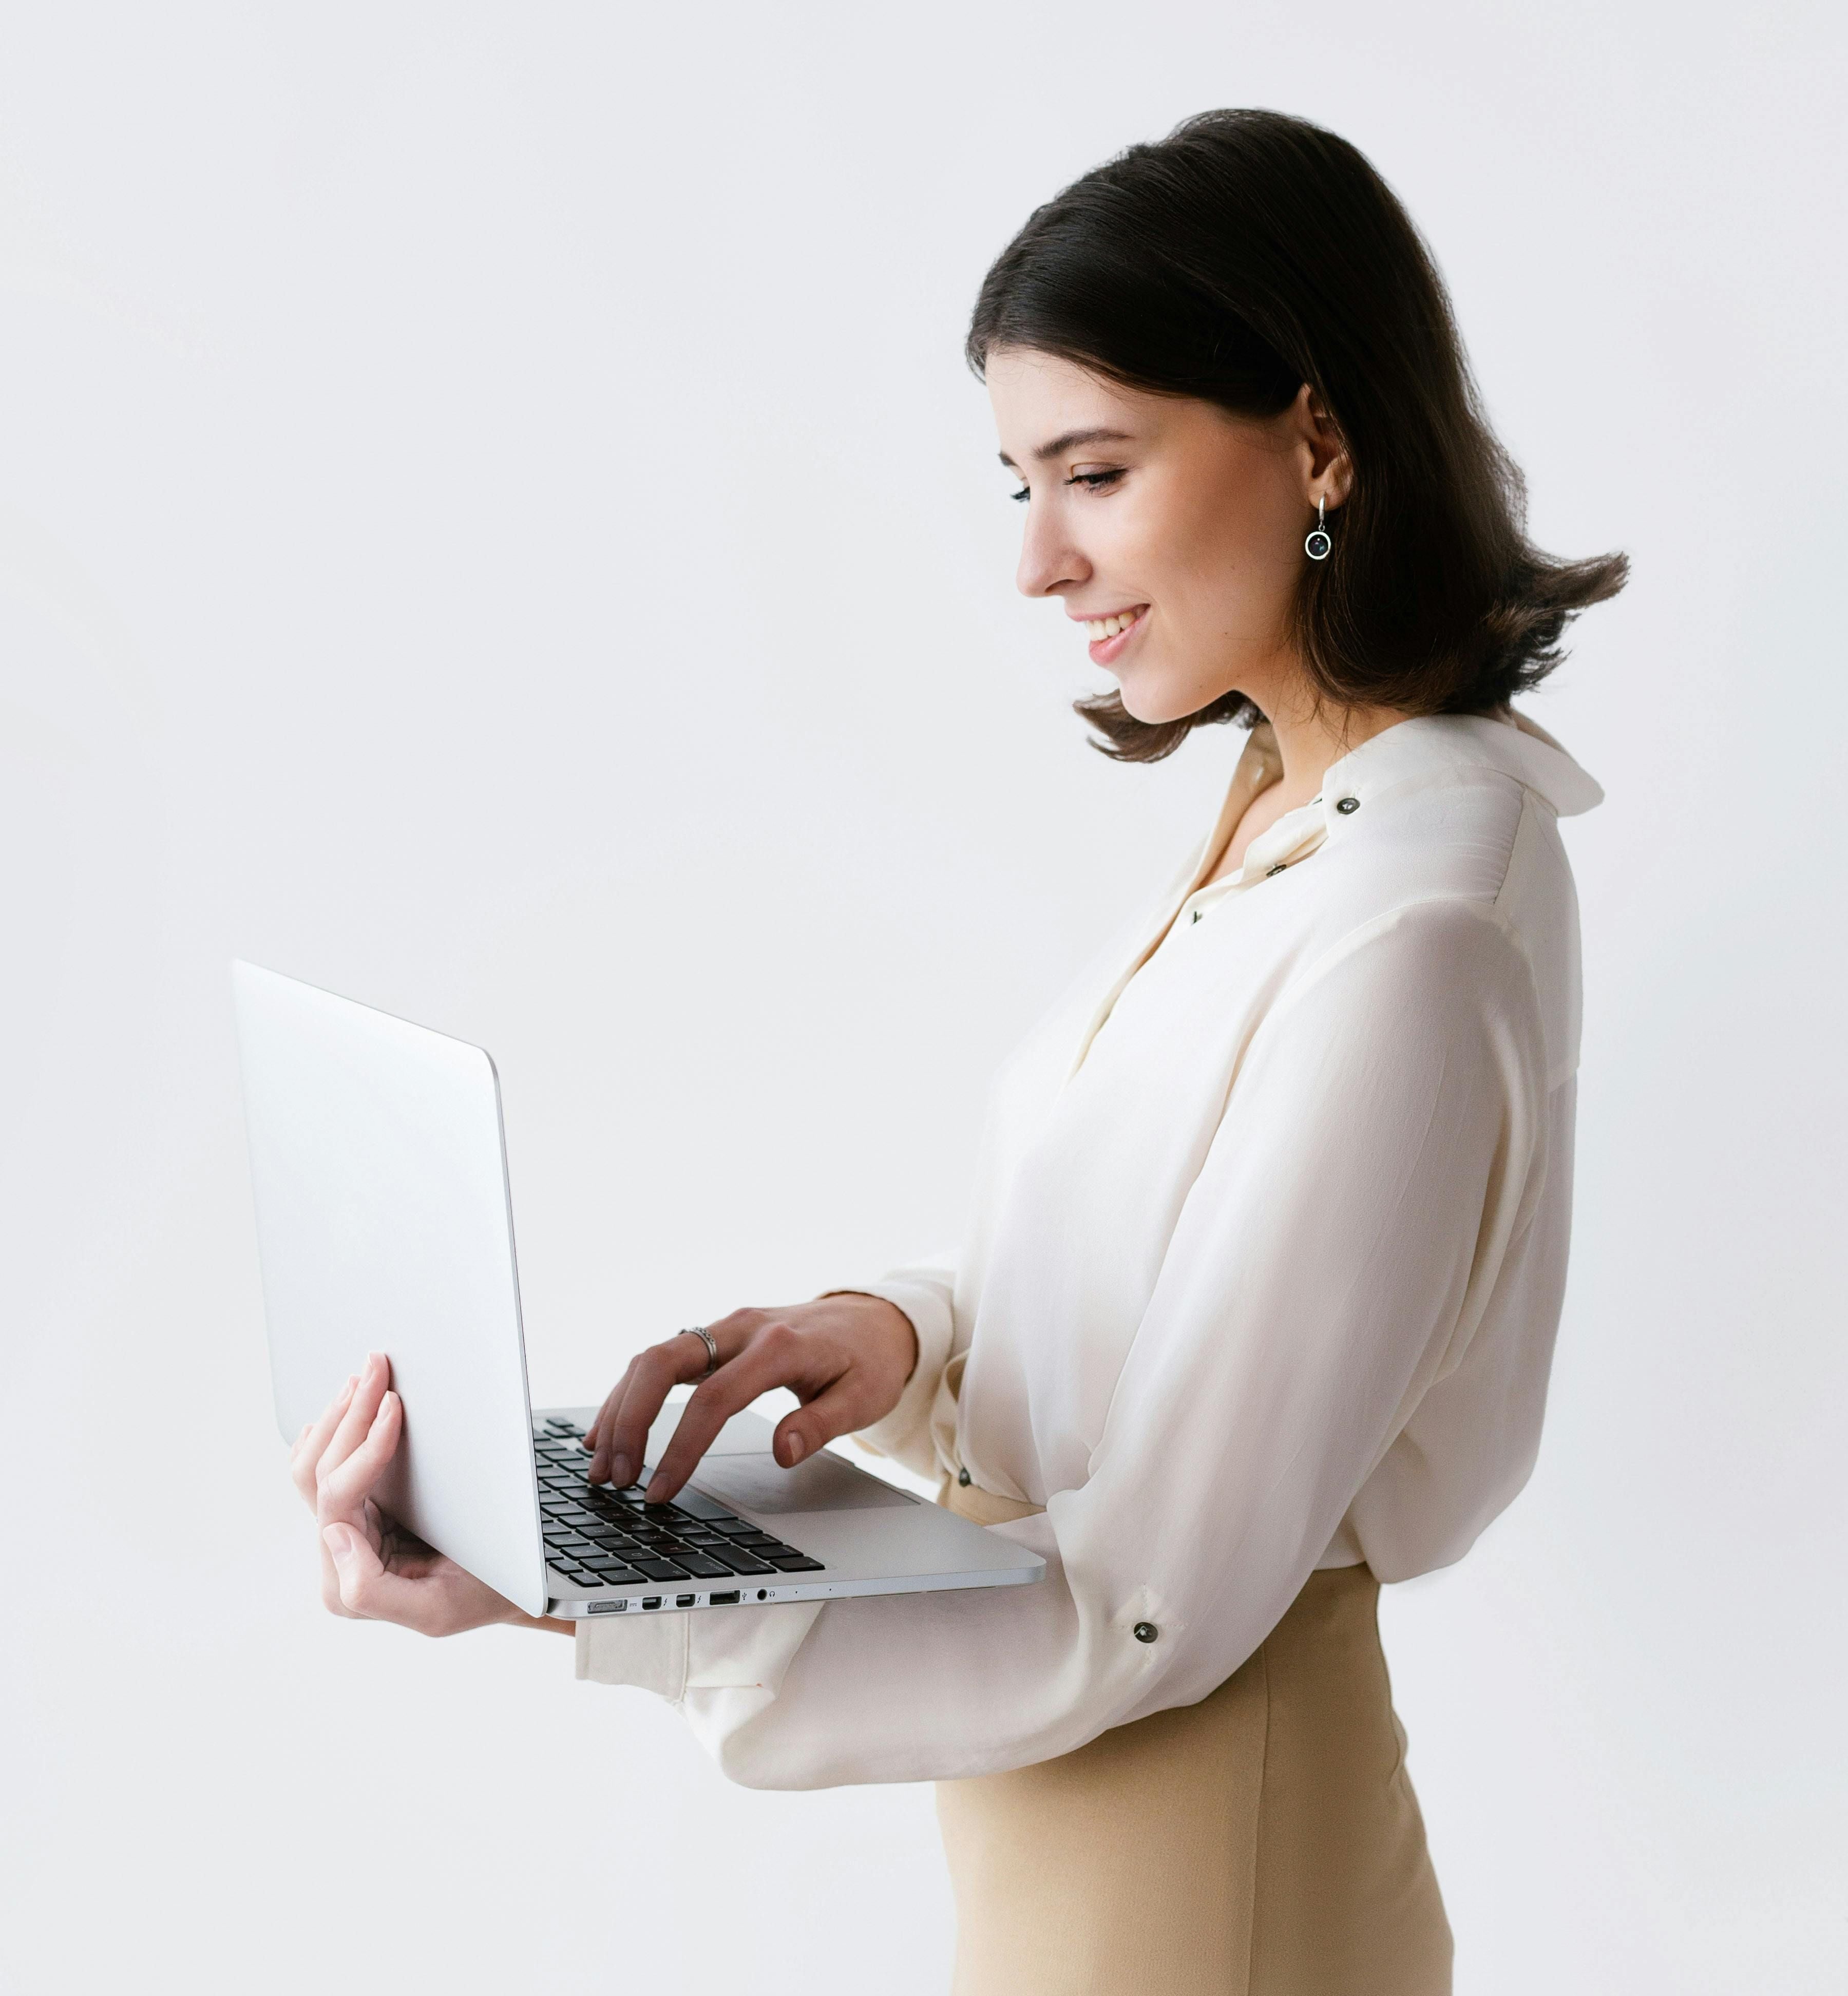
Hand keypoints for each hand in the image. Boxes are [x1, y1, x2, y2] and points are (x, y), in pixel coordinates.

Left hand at [289, 1352, 566, 1636]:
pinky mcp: (360, 1509)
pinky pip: (327, 1465)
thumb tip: (334, 1534)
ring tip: (366, 1376)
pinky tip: (349, 1403)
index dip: (363, 1447)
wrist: (507, 1591)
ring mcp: (344, 1530)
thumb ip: (370, 1588)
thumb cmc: (482, 1596)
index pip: (338, 1499)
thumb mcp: (435, 1612)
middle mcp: (337, 1555)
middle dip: (348, 1415)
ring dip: (338, 1415)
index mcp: (348, 1582)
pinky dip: (336, 1429)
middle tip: (377, 1367)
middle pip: (318, 1472)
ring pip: (314, 1463)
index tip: (394, 1405)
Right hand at [585, 1295, 918, 1502]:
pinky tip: (610, 1427)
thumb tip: (782, 1453)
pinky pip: (661, 1360)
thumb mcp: (864, 1399)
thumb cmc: (869, 1361)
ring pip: (653, 1357)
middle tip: (614, 1477)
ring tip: (601, 1464)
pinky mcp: (715, 1337)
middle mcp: (742, 1328)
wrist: (875, 1319)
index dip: (681, 1447)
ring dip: (621, 1408)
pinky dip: (631, 1392)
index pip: (715, 1397)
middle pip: (664, 1362)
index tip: (659, 1492)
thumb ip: (821, 1425)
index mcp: (779, 1346)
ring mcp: (725, 1328)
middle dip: (630, 1420)